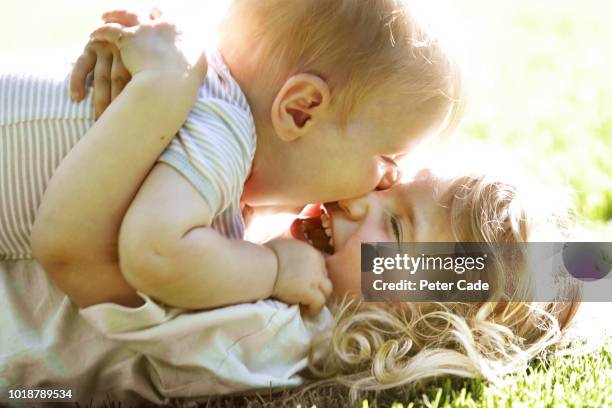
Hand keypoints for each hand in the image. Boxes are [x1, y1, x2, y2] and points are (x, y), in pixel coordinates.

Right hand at [70, 9, 162, 116]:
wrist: (132, 32)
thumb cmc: (151, 60)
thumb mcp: (157, 67)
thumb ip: (159, 84)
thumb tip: (170, 116)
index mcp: (144, 56)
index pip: (138, 81)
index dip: (137, 102)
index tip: (138, 124)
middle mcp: (126, 50)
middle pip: (120, 80)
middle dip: (118, 105)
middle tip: (118, 128)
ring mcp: (108, 47)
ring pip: (102, 76)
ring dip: (100, 100)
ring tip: (100, 121)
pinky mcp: (92, 46)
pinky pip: (82, 64)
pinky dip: (77, 81)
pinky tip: (77, 98)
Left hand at [89, 10, 206, 81]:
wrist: (170, 82)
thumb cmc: (187, 79)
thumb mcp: (198, 64)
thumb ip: (195, 57)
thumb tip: (196, 60)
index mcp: (180, 30)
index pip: (170, 17)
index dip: (162, 16)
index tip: (156, 16)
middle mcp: (161, 24)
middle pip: (148, 11)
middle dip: (140, 12)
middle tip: (130, 14)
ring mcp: (143, 29)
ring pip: (125, 15)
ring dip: (114, 14)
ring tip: (104, 16)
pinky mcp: (127, 38)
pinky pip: (109, 30)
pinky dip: (100, 31)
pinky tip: (93, 35)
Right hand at [266, 238, 332, 315]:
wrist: (262, 267)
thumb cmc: (264, 255)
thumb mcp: (281, 245)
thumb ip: (290, 250)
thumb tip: (286, 255)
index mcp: (309, 251)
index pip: (320, 263)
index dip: (314, 273)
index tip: (304, 281)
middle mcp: (316, 262)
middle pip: (324, 275)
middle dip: (318, 284)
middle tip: (307, 293)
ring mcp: (315, 278)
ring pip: (327, 289)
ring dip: (319, 296)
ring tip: (309, 303)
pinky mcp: (310, 292)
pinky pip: (320, 303)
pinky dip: (315, 308)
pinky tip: (307, 311)